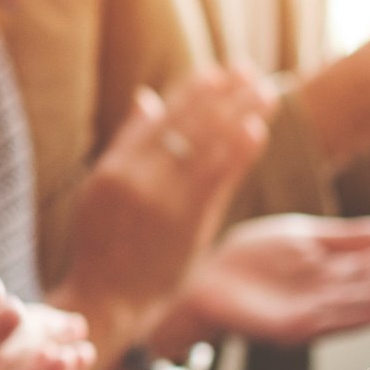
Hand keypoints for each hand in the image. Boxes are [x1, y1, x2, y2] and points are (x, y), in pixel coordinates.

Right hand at [64, 65, 273, 329]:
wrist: (106, 300)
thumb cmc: (104, 246)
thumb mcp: (101, 190)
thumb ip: (127, 144)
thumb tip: (145, 98)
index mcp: (112, 167)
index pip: (159, 117)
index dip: (192, 91)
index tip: (217, 72)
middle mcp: (135, 178)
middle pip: (188, 124)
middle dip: (223, 93)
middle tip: (251, 69)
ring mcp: (162, 199)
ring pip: (208, 144)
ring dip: (241, 113)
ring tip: (267, 91)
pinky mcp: (186, 222)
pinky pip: (218, 178)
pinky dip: (239, 151)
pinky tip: (258, 130)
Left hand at [173, 213, 369, 346]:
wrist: (202, 279)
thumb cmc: (250, 257)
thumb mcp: (303, 235)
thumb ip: (348, 236)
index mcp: (332, 268)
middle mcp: (327, 292)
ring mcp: (310, 311)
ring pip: (360, 302)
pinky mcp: (288, 327)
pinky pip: (327, 322)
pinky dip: (354, 318)